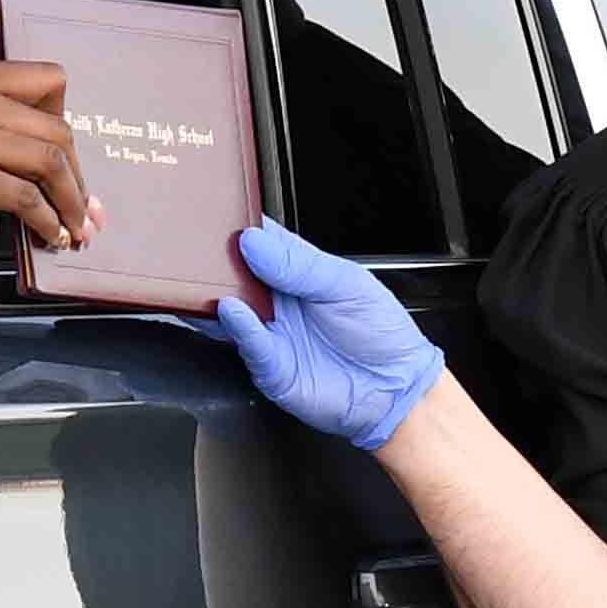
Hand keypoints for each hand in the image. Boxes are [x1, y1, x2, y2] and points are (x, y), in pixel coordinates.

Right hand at [0, 59, 97, 248]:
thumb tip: (42, 148)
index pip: (49, 79)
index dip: (68, 119)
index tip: (68, 154)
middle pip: (57, 128)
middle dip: (77, 173)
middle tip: (81, 203)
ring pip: (50, 162)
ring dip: (71, 200)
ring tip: (75, 226)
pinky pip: (27, 198)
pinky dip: (47, 221)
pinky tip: (50, 236)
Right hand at [211, 217, 443, 449]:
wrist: (395, 387)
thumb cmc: (381, 332)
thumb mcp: (347, 284)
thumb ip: (301, 265)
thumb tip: (256, 243)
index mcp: (299, 272)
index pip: (262, 241)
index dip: (242, 229)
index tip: (229, 220)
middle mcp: (278, 301)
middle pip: (237, 275)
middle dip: (219, 262)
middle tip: (211, 249)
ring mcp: (271, 332)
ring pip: (231, 309)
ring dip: (218, 294)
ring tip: (217, 279)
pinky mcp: (269, 365)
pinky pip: (247, 343)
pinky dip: (238, 326)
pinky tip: (234, 311)